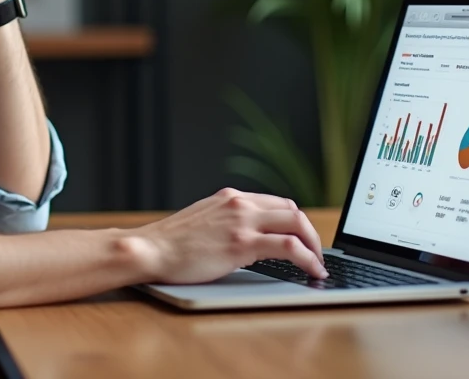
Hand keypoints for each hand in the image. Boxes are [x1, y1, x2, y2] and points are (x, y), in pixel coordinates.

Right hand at [129, 188, 326, 284]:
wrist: (150, 249)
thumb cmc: (170, 244)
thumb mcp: (202, 222)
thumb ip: (224, 222)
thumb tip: (244, 238)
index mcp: (230, 198)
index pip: (277, 203)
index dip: (296, 222)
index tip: (302, 239)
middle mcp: (239, 204)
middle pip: (292, 210)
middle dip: (310, 233)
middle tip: (315, 253)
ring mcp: (242, 222)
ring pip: (296, 224)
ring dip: (314, 245)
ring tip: (318, 265)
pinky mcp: (242, 243)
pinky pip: (289, 246)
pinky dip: (308, 258)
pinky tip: (313, 271)